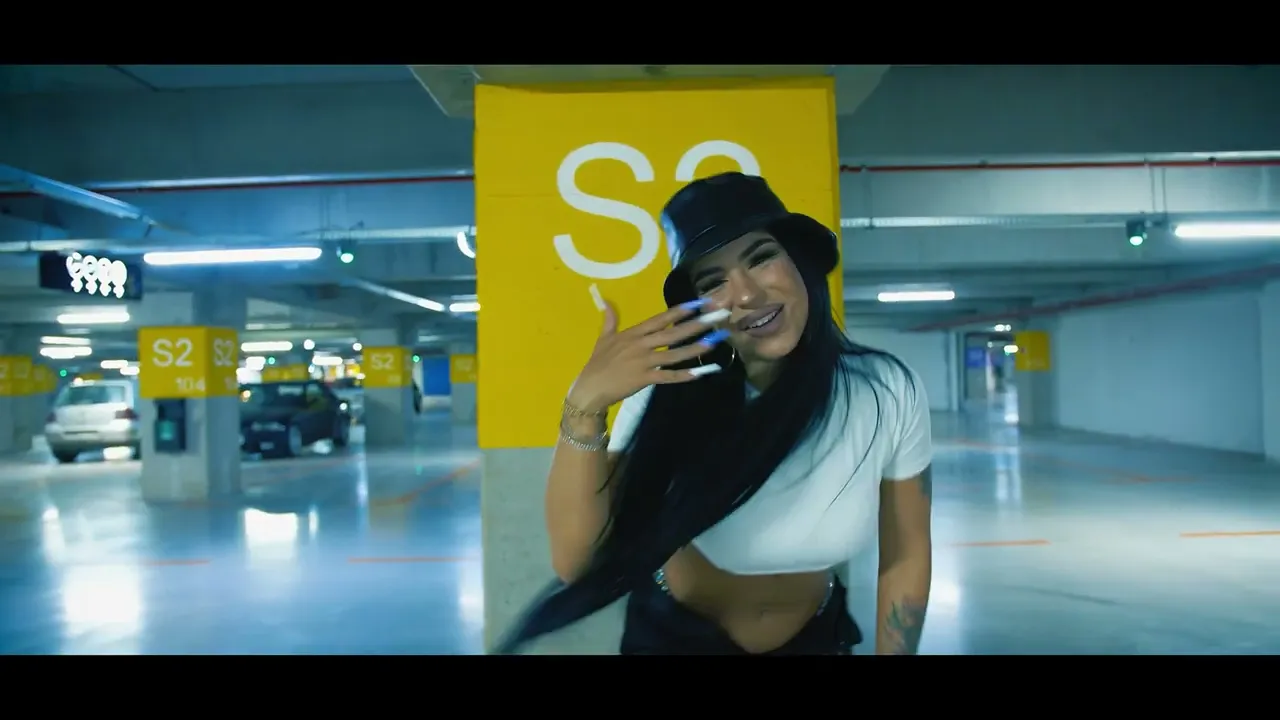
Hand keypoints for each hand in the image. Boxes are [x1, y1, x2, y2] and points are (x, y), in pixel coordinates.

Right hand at [567, 298, 729, 414]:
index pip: (660, 319)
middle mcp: (641, 345)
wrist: (590, 388)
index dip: (679, 311)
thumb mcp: (603, 338)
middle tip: (716, 318)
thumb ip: (609, 320)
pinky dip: (683, 375)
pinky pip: (667, 376)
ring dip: (694, 348)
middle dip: (696, 325)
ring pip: (674, 354)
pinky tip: (700, 373)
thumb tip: (606, 301)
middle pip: (672, 333)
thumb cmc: (597, 363)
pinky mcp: (644, 379)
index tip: (697, 304)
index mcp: (633, 333)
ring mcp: (643, 362)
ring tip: (713, 341)